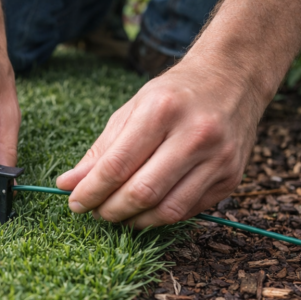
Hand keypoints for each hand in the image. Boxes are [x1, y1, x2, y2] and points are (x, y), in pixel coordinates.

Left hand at [56, 60, 267, 228]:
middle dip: (110, 210)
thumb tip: (68, 184)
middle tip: (95, 212)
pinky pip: (188, 211)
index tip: (74, 202)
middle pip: (142, 192)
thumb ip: (101, 150)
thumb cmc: (175, 94)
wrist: (233, 79)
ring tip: (118, 214)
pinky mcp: (231, 178)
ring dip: (135, 221)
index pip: (117, 166)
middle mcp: (195, 134)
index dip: (91, 191)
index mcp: (162, 110)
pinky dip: (160, 216)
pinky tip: (146, 210)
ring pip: (167, 210)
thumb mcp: (132, 110)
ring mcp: (218, 158)